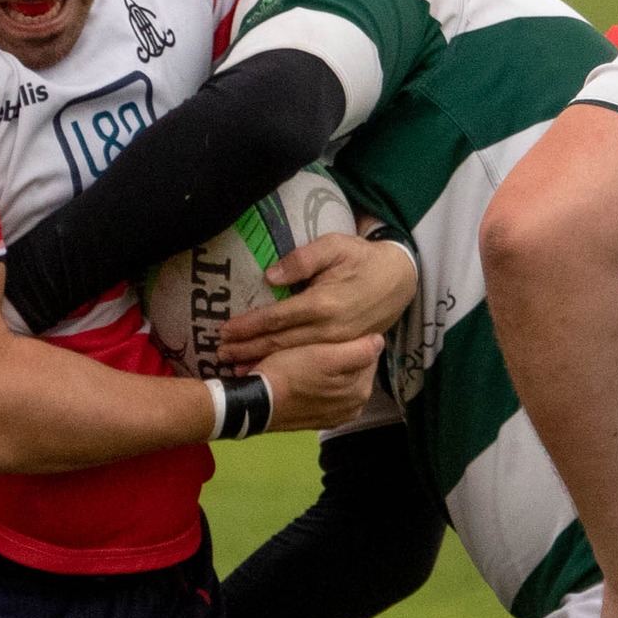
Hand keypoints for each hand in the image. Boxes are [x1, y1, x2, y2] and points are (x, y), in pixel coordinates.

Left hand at [217, 233, 416, 364]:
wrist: (397, 280)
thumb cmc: (361, 259)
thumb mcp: (334, 246)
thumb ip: (302, 259)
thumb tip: (270, 275)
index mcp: (322, 303)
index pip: (276, 318)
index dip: (249, 326)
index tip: (225, 331)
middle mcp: (328, 329)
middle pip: (279, 342)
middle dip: (247, 350)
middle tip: (220, 355)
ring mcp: (336, 344)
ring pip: (293, 357)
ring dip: (262, 363)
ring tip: (236, 370)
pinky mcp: (342, 351)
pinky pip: (309, 362)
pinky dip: (285, 368)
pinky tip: (269, 372)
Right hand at [258, 334, 382, 430]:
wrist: (256, 401)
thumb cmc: (291, 373)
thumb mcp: (326, 356)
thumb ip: (360, 350)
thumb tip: (380, 341)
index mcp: (361, 392)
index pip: (367, 355)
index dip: (350, 340)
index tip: (329, 334)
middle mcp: (354, 408)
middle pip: (353, 369)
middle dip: (339, 356)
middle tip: (316, 345)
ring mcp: (335, 417)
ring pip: (338, 381)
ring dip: (327, 369)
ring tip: (307, 358)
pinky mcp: (316, 420)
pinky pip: (323, 394)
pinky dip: (316, 385)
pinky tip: (302, 376)